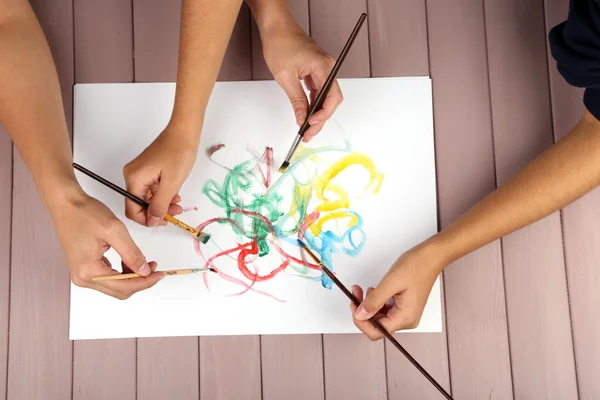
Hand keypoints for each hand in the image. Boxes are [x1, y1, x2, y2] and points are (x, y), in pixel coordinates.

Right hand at [52, 190, 163, 298]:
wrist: (66, 204)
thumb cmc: (84, 213)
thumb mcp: (114, 231)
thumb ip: (131, 253)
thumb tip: (144, 271)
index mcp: (88, 270)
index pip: (124, 286)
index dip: (145, 282)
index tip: (159, 274)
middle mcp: (82, 277)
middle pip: (120, 290)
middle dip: (140, 281)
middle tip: (155, 269)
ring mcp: (82, 273)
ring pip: (115, 286)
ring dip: (132, 277)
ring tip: (145, 263)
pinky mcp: (84, 268)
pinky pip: (108, 277)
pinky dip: (122, 272)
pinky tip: (131, 261)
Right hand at [123, 124, 195, 226]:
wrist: (184, 132)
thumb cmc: (178, 153)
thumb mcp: (171, 184)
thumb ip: (160, 205)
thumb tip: (152, 221)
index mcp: (134, 179)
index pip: (132, 209)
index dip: (147, 219)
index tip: (163, 221)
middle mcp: (132, 176)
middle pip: (140, 204)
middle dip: (157, 211)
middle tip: (176, 212)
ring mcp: (139, 172)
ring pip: (147, 197)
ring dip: (162, 203)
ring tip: (178, 204)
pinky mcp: (147, 170)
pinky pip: (152, 189)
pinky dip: (163, 194)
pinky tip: (175, 195)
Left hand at [261, 20, 342, 140]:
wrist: (276, 27)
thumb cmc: (280, 43)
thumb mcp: (285, 77)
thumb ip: (296, 100)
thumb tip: (302, 118)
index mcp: (323, 67)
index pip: (332, 97)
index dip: (323, 114)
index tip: (311, 124)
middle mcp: (328, 68)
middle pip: (331, 100)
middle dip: (321, 119)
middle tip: (308, 134)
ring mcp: (323, 69)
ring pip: (325, 97)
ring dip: (317, 113)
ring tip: (306, 129)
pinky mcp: (317, 71)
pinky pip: (319, 91)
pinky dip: (313, 104)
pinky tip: (306, 115)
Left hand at [351, 244, 444, 338]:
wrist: (431, 257)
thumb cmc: (415, 266)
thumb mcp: (391, 282)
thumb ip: (374, 301)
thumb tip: (360, 315)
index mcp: (405, 317)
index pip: (378, 332)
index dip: (362, 322)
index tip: (353, 305)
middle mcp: (406, 320)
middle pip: (377, 325)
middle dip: (363, 310)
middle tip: (356, 292)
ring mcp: (406, 314)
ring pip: (380, 317)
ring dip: (368, 305)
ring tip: (362, 289)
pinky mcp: (404, 307)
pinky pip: (385, 310)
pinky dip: (376, 302)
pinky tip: (373, 291)